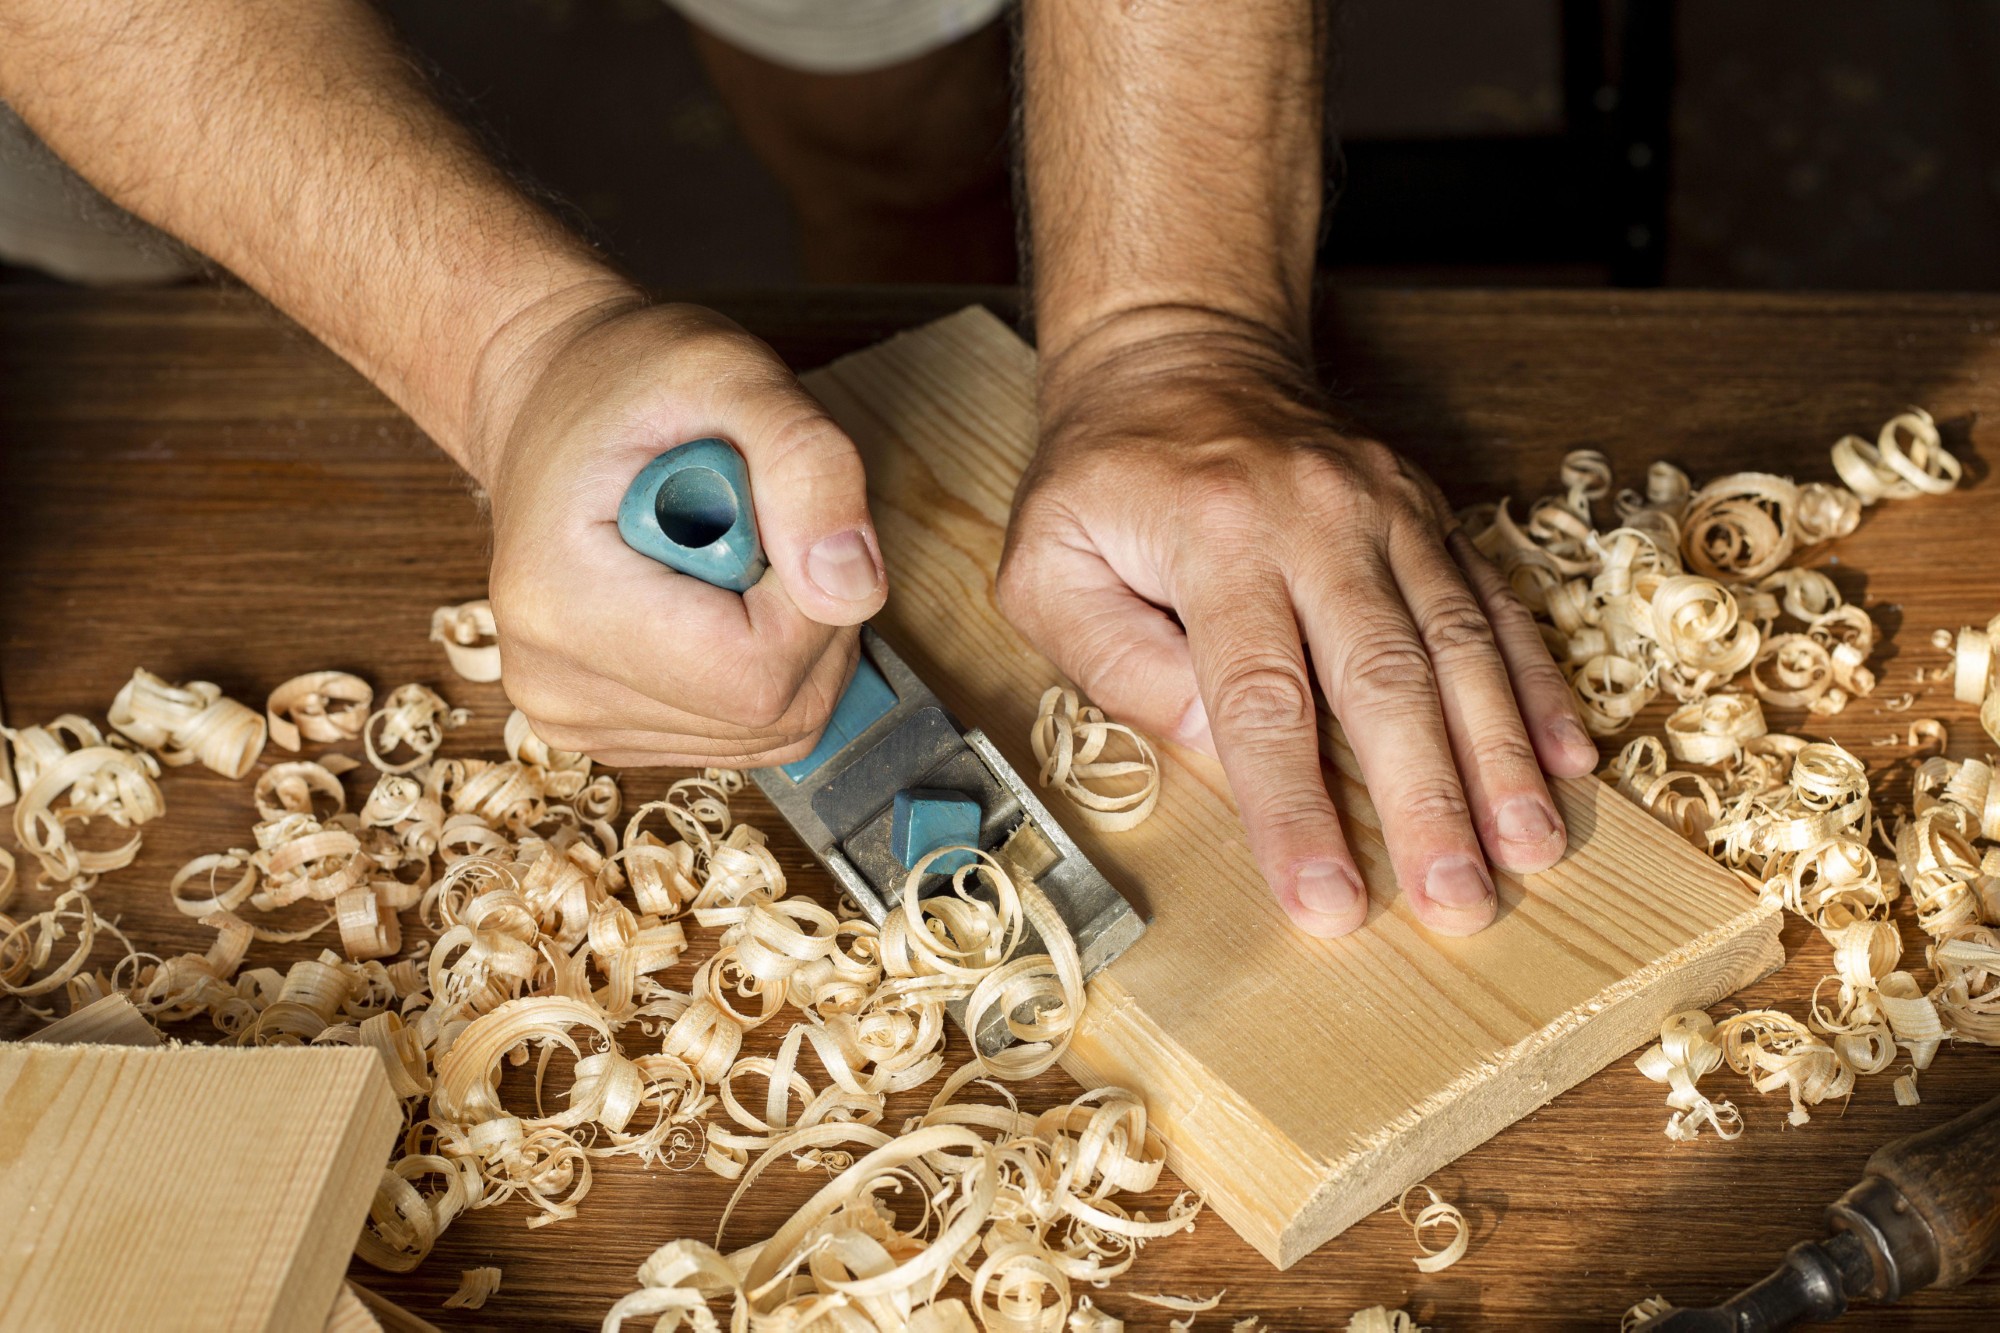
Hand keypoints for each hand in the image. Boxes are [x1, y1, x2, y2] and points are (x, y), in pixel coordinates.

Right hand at [474, 302, 887, 766]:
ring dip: (798, 644)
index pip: (754, 674)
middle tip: (764, 525)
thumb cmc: (633, 379)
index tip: (781, 518)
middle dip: (812, 621)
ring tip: (738, 551)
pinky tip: (725, 597)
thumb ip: (810, 466)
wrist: (555, 402)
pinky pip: (747, 736)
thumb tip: (854, 590)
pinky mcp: (610, 734)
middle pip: (772, 712)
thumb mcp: (736, 374)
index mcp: (561, 601)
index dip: (811, 603)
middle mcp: (553, 684)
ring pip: (772, 730)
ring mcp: (576, 722)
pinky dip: (770, 669)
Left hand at [998, 326, 1598, 936]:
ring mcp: (1384, 508)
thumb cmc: (1100, 482)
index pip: (1258, 698)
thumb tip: (1215, 743)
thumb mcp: (1047, 567)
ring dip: (1499, 754)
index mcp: (1213, 537)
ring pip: (1458, 641)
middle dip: (1427, 799)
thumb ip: (1116, 662)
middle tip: (1460, 904)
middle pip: (1383, 676)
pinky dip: (1533, 683)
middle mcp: (1315, 518)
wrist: (1178, 357)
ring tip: (1531, 850)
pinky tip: (1564, 759)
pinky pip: (1491, 601)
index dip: (1295, 808)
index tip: (1327, 904)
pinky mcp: (1425, 509)